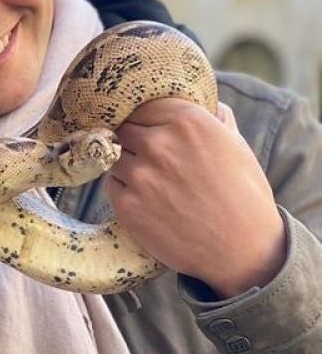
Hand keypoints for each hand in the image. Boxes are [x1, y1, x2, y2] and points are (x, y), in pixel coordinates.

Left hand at [105, 99, 285, 297]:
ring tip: (149, 178)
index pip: (143, 104)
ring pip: (113, 155)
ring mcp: (140, 176)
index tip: (148, 127)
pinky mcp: (127, 205)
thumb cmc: (244, 196)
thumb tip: (207, 101)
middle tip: (146, 154)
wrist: (242, 251)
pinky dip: (122, 187)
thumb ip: (216, 118)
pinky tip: (145, 198)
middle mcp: (160, 144)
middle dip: (133, 139)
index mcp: (188, 121)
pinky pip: (111, 183)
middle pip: (123, 127)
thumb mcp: (237, 146)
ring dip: (125, 163)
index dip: (145, 117)